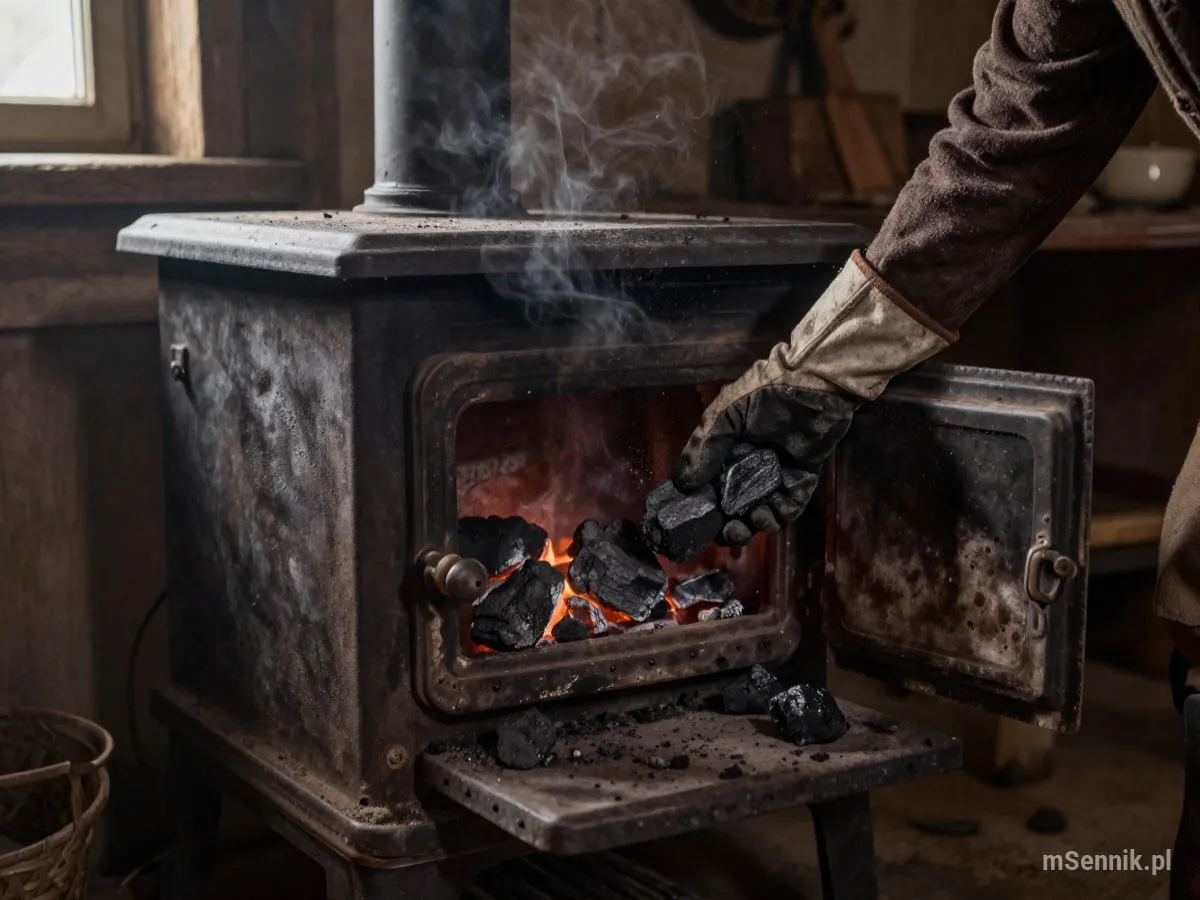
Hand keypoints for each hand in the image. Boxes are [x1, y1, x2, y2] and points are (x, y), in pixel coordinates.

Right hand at [672, 250, 952, 546]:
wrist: (816, 384)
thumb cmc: (766, 393)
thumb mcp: (726, 415)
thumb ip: (705, 447)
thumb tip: (682, 483)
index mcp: (725, 451)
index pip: (708, 488)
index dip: (703, 509)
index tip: (699, 524)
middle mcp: (747, 465)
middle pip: (734, 508)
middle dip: (732, 526)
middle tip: (732, 531)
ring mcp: (775, 472)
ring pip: (762, 510)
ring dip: (758, 523)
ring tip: (757, 519)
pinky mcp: (801, 475)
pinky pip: (791, 503)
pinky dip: (784, 512)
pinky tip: (778, 510)